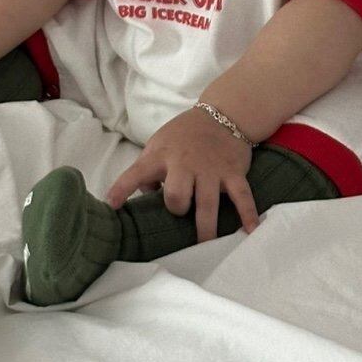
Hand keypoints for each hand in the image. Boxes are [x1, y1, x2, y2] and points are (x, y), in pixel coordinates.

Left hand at [104, 107, 260, 242]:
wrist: (223, 113)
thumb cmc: (184, 134)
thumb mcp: (159, 143)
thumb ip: (148, 169)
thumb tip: (144, 196)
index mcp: (161, 155)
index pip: (136, 173)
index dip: (122, 188)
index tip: (111, 206)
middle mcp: (185, 163)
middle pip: (176, 195)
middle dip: (177, 209)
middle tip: (181, 212)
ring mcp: (211, 169)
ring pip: (206, 202)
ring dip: (205, 228)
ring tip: (205, 248)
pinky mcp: (233, 172)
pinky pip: (241, 195)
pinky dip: (247, 213)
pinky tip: (250, 231)